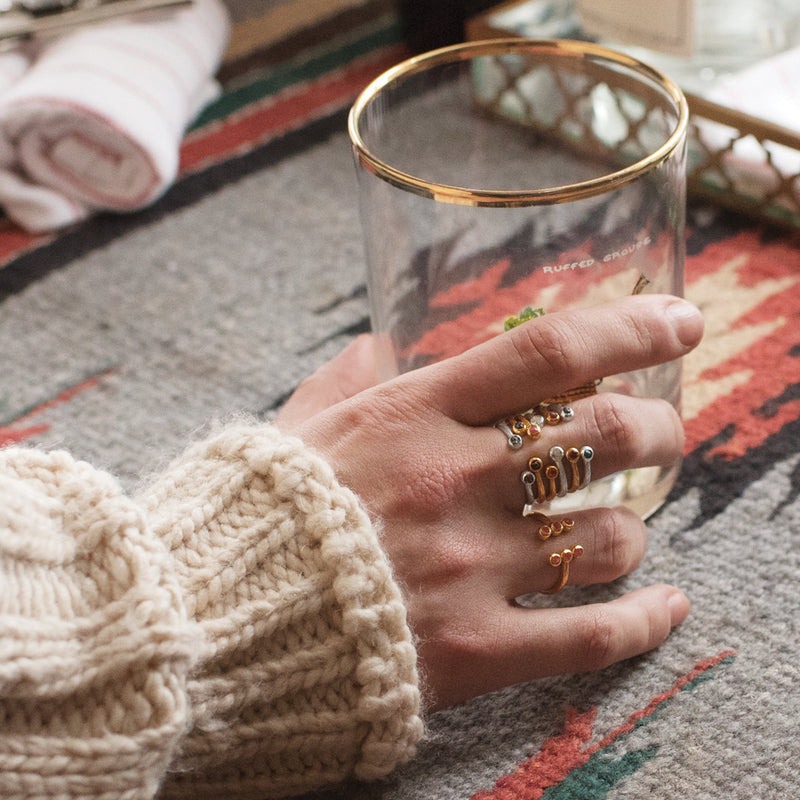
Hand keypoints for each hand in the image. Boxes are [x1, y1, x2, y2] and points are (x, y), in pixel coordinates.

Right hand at [277, 295, 703, 709]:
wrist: (210, 620)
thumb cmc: (256, 512)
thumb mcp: (297, 426)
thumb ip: (345, 381)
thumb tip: (372, 348)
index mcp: (414, 415)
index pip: (547, 352)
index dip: (630, 329)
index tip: (679, 323)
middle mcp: (454, 481)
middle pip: (605, 435)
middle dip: (657, 428)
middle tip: (660, 433)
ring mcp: (469, 567)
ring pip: (608, 539)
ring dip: (632, 529)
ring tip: (620, 528)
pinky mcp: (474, 649)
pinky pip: (590, 637)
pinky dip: (644, 622)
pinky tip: (665, 607)